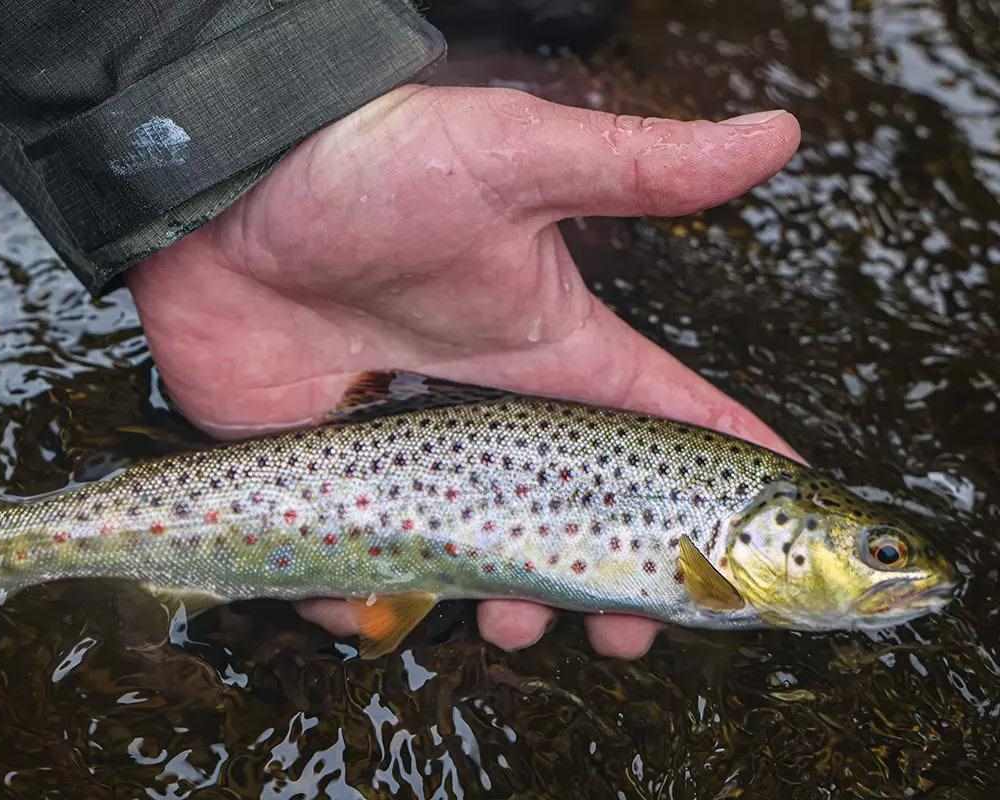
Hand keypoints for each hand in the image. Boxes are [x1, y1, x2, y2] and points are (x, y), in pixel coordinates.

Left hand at [126, 86, 800, 658]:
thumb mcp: (515, 159)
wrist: (227, 194)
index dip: (720, 473)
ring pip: (479, 556)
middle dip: (615, 583)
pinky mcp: (328, 474)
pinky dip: (370, 600)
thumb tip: (777, 131)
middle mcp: (491, 412)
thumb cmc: (376, 167)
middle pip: (577, 517)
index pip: (662, 416)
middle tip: (630, 630)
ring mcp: (408, 452)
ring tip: (514, 624)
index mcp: (552, 350)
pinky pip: (359, 563)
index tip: (762, 539)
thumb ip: (636, 166)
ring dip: (508, 607)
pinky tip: (380, 608)